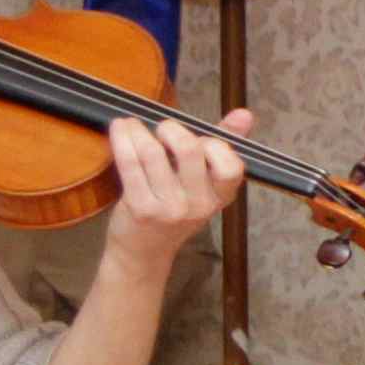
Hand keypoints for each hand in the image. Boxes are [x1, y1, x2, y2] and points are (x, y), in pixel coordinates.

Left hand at [98, 110, 252, 265]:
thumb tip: (244, 113)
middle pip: (190, 150)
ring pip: (153, 152)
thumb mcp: (204, 183)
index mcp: (220, 197)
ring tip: (132, 124)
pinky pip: (130, 163)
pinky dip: (122, 139)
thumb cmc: (175, 208)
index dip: (215, 145)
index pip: (231, 166)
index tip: (200, 140)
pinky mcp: (140, 208)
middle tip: (162, 129)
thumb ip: (224, 147)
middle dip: (172, 129)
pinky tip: (120, 129)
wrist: (143, 251)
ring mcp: (169, 209)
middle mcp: (198, 205)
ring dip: (138, 130)